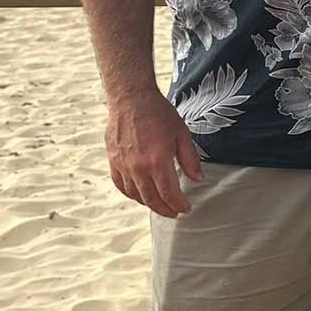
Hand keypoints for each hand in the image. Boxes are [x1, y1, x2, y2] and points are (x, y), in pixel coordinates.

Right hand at [106, 92, 201, 217]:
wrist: (131, 98)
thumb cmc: (158, 113)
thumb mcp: (182, 133)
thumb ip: (190, 159)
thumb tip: (198, 178)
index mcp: (157, 160)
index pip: (169, 193)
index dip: (179, 204)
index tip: (186, 207)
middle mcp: (138, 167)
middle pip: (152, 199)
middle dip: (165, 209)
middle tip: (174, 212)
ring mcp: (123, 165)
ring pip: (135, 195)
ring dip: (149, 204)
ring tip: (159, 205)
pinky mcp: (113, 161)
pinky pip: (120, 185)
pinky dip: (131, 194)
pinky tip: (139, 195)